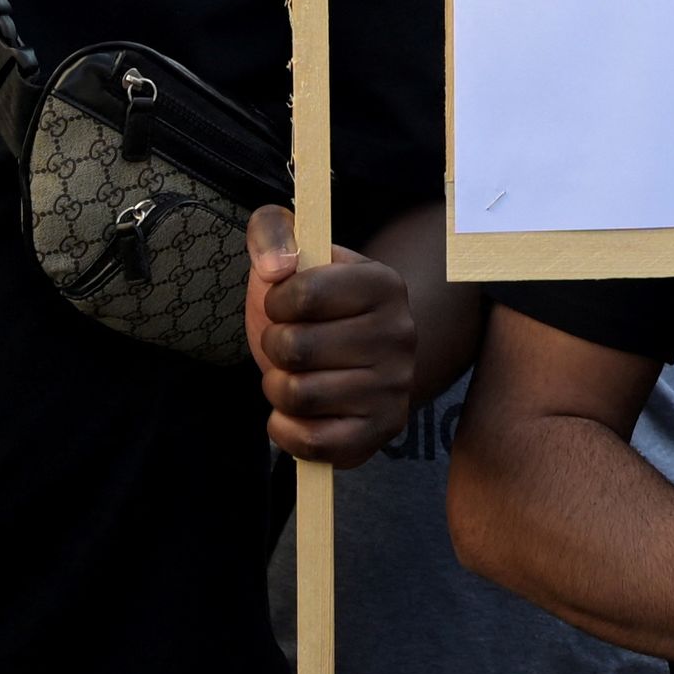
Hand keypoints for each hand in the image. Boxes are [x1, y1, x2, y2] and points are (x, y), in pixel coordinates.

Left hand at [246, 204, 418, 466]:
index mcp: (384, 283)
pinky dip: (285, 428)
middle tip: (291, 345)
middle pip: (295, 347)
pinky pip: (309, 441)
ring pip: (297, 395)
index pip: (303, 292)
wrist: (349, 360)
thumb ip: (271, 232)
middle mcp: (402, 334)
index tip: (285, 305)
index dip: (276, 301)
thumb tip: (275, 268)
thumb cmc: (312, 309)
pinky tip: (297, 412)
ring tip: (296, 375)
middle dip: (274, 347)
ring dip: (277, 387)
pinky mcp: (381, 432)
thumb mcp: (289, 258)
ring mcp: (395, 386)